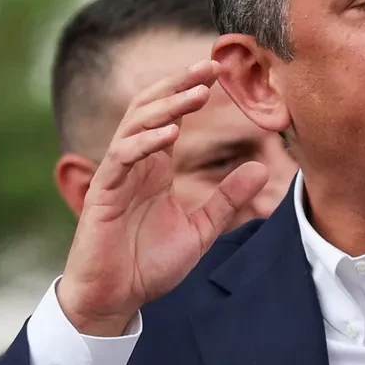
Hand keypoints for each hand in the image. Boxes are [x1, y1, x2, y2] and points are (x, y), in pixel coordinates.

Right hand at [57, 60, 267, 335]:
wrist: (116, 299)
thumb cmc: (150, 264)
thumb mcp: (202, 230)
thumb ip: (228, 199)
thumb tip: (261, 168)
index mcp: (155, 167)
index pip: (170, 114)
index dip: (190, 90)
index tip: (219, 71)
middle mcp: (134, 163)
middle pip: (151, 107)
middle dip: (179, 84)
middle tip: (209, 64)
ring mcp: (116, 176)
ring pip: (136, 125)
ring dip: (166, 106)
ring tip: (196, 93)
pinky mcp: (103, 195)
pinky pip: (121, 159)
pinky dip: (144, 142)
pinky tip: (168, 132)